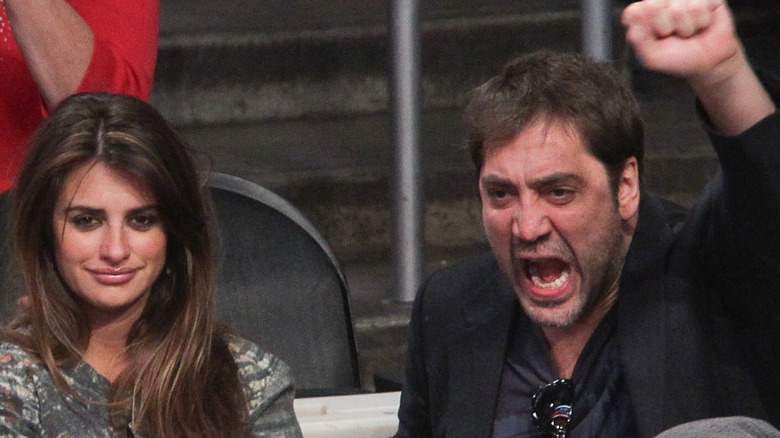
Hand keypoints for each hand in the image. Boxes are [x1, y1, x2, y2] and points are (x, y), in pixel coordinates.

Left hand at [623, 0, 773, 134]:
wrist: (708, 62)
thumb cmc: (678, 58)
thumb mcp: (652, 56)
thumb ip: (637, 38)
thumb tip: (632, 16)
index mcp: (643, 15)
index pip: (634, 11)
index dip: (645, 27)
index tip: (655, 38)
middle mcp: (660, 2)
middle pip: (653, 5)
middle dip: (665, 27)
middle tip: (672, 35)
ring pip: (677, 8)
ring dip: (685, 27)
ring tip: (688, 32)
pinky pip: (698, 6)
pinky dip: (701, 22)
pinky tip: (701, 25)